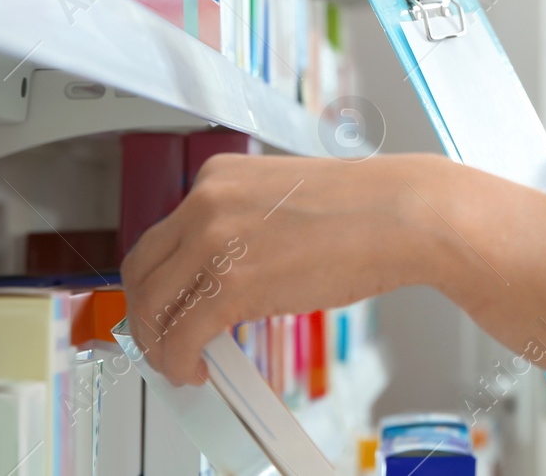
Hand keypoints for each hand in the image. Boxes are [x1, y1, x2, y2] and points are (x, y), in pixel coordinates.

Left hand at [120, 152, 453, 384]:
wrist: (403, 214)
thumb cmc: (364, 209)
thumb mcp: (285, 199)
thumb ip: (245, 225)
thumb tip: (227, 272)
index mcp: (219, 176)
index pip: (162, 234)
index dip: (160, 278)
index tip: (169, 301)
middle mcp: (206, 202)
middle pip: (142, 268)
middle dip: (145, 312)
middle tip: (160, 337)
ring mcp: (214, 242)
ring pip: (151, 305)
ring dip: (157, 344)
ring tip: (178, 361)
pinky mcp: (231, 285)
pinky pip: (181, 336)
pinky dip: (177, 362)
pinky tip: (195, 370)